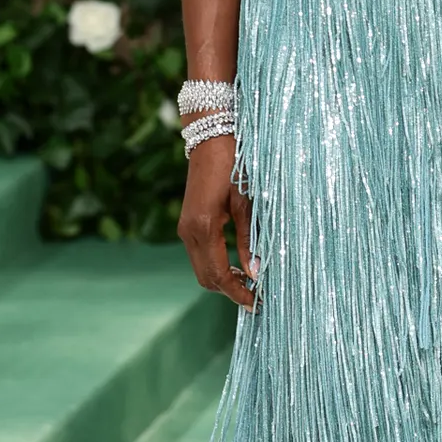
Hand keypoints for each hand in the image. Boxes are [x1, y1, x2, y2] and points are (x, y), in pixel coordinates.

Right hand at [178, 137, 257, 308]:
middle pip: (206, 278)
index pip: (218, 274)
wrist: (211, 139)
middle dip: (229, 291)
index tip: (255, 303)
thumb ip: (249, 239)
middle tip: (256, 295)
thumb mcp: (247, 202)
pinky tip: (237, 263)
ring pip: (201, 269)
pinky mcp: (187, 224)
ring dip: (222, 280)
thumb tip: (256, 272)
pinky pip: (200, 256)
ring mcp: (185, 229)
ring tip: (249, 281)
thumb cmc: (235, 165)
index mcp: (204, 228)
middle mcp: (189, 232)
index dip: (237, 293)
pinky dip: (216, 266)